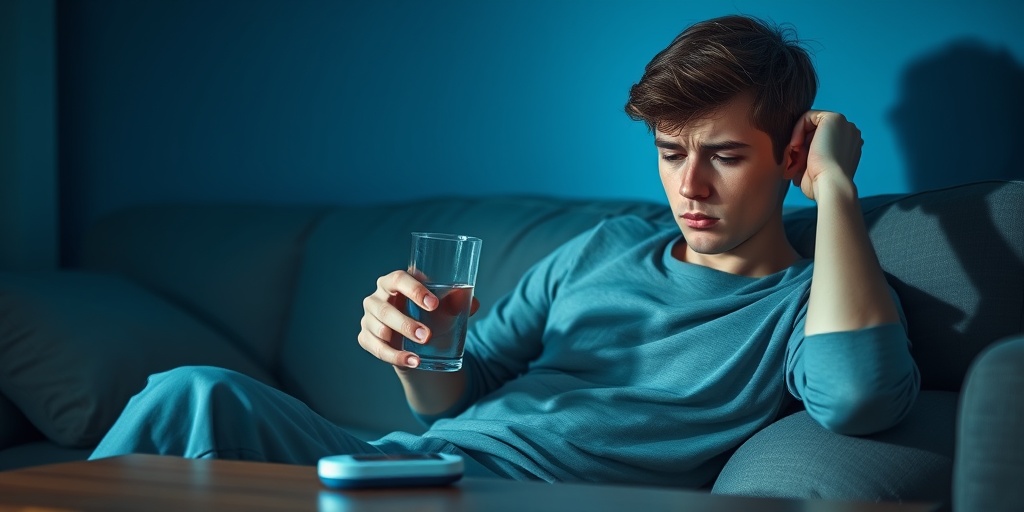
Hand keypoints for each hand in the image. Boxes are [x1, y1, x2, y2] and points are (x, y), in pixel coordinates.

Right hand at [358, 270, 478, 368]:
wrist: (419, 340)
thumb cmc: (431, 314)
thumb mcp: (446, 307)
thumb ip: (459, 302)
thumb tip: (473, 302)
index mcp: (394, 282)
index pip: (399, 279)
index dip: (414, 290)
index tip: (434, 304)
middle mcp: (377, 298)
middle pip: (385, 308)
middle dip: (406, 323)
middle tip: (427, 335)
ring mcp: (369, 318)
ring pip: (380, 330)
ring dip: (400, 341)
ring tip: (421, 352)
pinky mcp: (366, 338)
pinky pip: (377, 348)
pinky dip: (395, 357)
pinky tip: (412, 361)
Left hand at [788, 110, 862, 200]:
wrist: (831, 184)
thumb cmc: (820, 184)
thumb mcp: (813, 169)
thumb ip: (808, 157)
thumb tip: (794, 152)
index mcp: (847, 147)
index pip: (819, 139)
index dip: (804, 149)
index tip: (796, 163)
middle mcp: (849, 133)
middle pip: (814, 131)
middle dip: (800, 143)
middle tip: (793, 159)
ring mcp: (844, 125)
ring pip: (810, 124)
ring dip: (798, 138)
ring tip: (795, 155)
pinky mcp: (834, 118)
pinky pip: (807, 116)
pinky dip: (797, 129)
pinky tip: (796, 145)